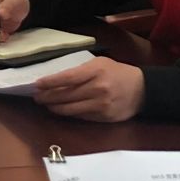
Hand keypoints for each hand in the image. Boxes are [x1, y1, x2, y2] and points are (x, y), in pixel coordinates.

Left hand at [32, 57, 146, 121]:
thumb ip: (80, 70)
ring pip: (70, 109)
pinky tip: (62, 109)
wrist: (143, 90)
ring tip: (46, 104)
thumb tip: (56, 80)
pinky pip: (80, 116)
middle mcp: (98, 88)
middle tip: (36, 96)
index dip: (49, 82)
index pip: (66, 78)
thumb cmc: (117, 73)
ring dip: (54, 107)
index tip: (37, 84)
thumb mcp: (100, 63)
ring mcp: (101, 105)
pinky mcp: (103, 117)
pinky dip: (69, 113)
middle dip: (47, 96)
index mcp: (96, 71)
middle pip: (65, 95)